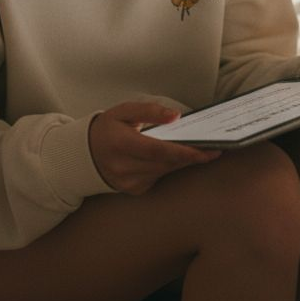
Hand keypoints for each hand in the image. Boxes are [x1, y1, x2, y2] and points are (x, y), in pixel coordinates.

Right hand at [88, 102, 219, 194]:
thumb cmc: (107, 129)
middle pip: (167, 163)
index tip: (207, 150)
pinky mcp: (134, 190)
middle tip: (214, 149)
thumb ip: (150, 110)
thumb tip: (176, 116)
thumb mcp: (124, 111)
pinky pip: (159, 177)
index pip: (158, 150)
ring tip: (201, 151)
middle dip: (191, 157)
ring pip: (165, 172)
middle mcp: (123, 167)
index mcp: (120, 143)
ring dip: (182, 162)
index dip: (184, 152)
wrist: (85, 154)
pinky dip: (168, 167)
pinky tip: (174, 159)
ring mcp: (128, 182)